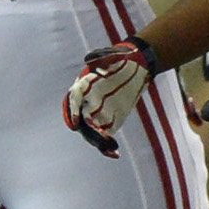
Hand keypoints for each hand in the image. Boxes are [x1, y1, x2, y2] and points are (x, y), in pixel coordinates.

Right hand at [61, 37, 163, 157]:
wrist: (135, 65)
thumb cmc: (120, 58)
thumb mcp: (113, 54)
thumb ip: (101, 57)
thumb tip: (89, 62)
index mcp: (84, 86)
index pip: (73, 101)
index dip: (72, 112)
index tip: (75, 124)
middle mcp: (87, 102)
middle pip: (82, 121)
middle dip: (89, 132)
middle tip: (102, 140)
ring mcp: (97, 113)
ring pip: (92, 132)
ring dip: (99, 142)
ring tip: (111, 148)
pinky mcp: (108, 121)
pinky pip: (104, 137)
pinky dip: (107, 147)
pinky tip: (115, 154)